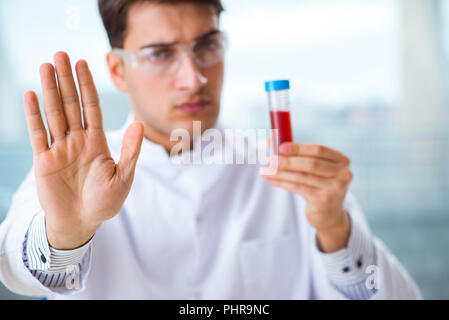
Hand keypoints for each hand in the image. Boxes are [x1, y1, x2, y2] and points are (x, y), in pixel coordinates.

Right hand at [24, 52, 143, 248]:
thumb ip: (130, 151)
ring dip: (49, 90)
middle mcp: (77, 140)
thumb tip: (139, 124)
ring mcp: (60, 148)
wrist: (82, 222)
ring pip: (54, 113)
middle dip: (66, 80)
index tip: (84, 63)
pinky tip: (31, 95)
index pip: (92, 107)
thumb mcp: (124, 177)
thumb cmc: (105, 202)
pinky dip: (34, 115)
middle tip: (61, 54)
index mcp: (97, 142)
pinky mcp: (43, 160)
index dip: (88, 85)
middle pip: (71, 104)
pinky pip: (38, 133)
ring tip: (46, 66)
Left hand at [260, 141, 352, 252]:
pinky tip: (270, 179)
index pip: (318, 150)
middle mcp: (343, 173)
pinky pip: (298, 188)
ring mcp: (335, 188)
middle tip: (271, 160)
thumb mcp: (313, 167)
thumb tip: (270, 140)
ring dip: (281, 173)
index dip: (298, 148)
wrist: (329, 213)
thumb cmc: (318, 183)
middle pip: (311, 164)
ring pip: (302, 177)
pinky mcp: (324, 201)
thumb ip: (295, 153)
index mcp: (342, 160)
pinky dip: (282, 182)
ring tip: (266, 170)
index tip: (281, 147)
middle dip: (288, 161)